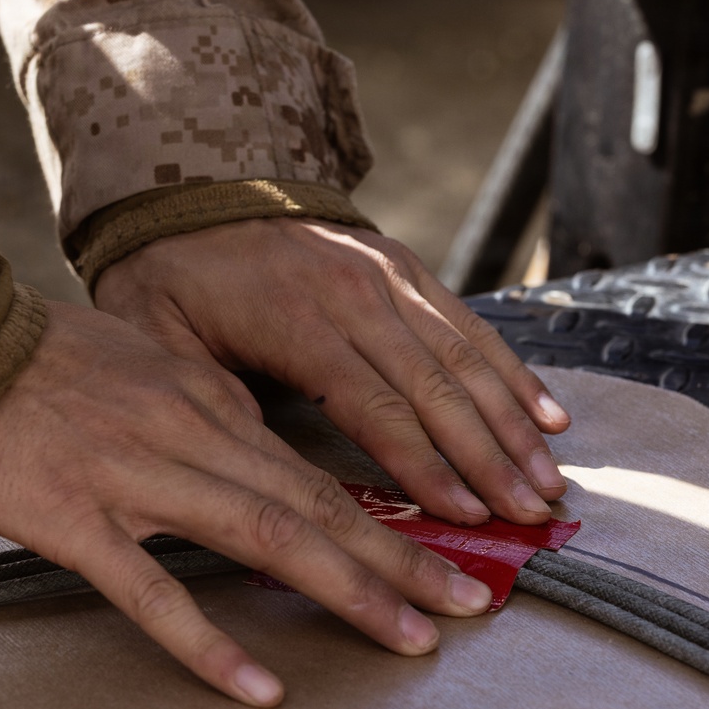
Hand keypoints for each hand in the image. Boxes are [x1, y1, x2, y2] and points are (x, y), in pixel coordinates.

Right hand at [0, 302, 492, 705]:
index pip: (316, 468)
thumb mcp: (145, 358)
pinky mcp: (75, 520)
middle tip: (469, 603)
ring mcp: (136, 478)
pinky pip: (152, 592)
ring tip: (410, 636)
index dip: (386, 516)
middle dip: (403, 558)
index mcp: (209, 398)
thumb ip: (204, 404)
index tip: (439, 549)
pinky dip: (210, 644)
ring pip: (266, 537)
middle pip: (317, 504)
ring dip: (349, 590)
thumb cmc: (43, 355)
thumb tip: (253, 444)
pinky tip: (259, 688)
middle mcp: (191, 433)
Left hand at [95, 219, 570, 525]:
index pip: (376, 409)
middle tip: (531, 516)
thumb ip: (210, 401)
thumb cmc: (171, 279)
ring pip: (464, 357)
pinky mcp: (402, 263)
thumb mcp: (159, 341)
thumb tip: (265, 470)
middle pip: (437, 389)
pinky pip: (468, 321)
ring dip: (513, 422)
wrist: (196, 190)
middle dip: (490, 458)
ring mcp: (386, 273)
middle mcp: (355, 293)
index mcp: (297, 321)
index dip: (427, 468)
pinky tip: (547, 412)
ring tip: (549, 477)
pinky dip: (510, 370)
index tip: (468, 519)